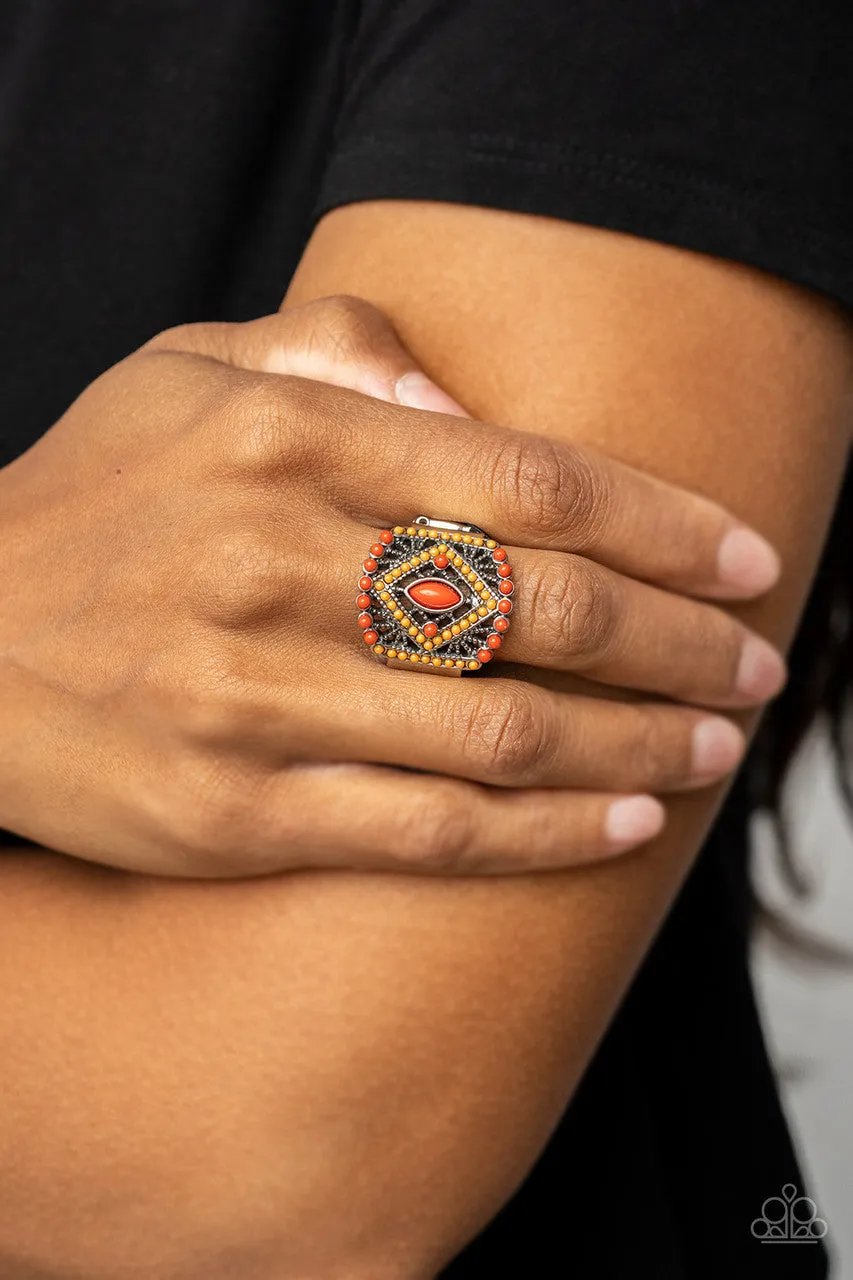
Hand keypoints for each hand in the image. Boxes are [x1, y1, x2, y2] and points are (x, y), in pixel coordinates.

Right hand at [0, 297, 783, 877]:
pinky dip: (542, 833)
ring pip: (503, 730)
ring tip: (714, 750)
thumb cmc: (95, 498)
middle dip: (680, 643)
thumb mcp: (185, 372)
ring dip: (637, 745)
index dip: (664, 524)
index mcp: (285, 441)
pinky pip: (427, 832)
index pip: (531, 479)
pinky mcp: (233, 813)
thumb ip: (331, 356)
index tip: (746, 559)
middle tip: (758, 667)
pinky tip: (620, 823)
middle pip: (542, 607)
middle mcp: (276, 565)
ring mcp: (254, 698)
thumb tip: (461, 399)